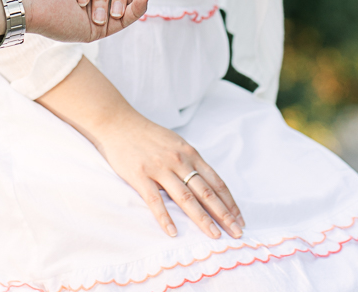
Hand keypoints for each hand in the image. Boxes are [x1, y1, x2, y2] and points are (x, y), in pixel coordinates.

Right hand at [96, 110, 244, 240]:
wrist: (118, 122)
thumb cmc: (147, 134)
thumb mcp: (175, 142)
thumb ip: (190, 161)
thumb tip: (206, 183)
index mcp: (189, 153)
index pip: (215, 181)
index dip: (229, 201)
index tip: (239, 218)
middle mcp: (178, 160)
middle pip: (205, 192)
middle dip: (223, 214)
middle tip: (237, 233)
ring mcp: (159, 168)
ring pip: (185, 198)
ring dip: (202, 219)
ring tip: (214, 236)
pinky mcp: (140, 175)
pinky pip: (154, 200)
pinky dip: (165, 218)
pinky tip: (173, 232)